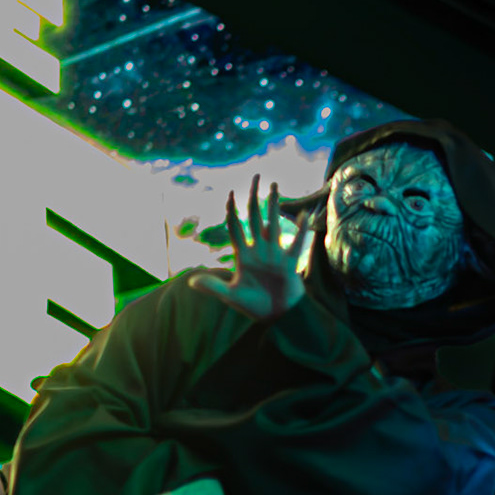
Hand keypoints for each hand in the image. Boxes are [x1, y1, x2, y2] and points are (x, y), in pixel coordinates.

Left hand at [187, 175, 314, 321]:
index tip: (229, 194)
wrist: (278, 317)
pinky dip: (301, 232)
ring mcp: (275, 255)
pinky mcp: (289, 264)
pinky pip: (295, 245)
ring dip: (274, 205)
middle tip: (255, 177)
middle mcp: (259, 251)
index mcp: (244, 256)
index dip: (232, 211)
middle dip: (253, 198)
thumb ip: (213, 287)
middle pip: (255, 218)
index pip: (235, 228)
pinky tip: (304, 216)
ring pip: (273, 225)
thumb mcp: (231, 296)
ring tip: (274, 186)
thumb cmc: (256, 307)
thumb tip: (190, 282)